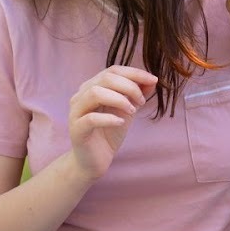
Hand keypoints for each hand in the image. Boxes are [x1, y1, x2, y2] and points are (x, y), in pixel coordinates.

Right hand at [68, 65, 156, 179]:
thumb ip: (138, 94)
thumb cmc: (110, 132)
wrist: (95, 160)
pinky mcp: (77, 129)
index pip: (112, 70)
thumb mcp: (128, 110)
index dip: (134, 73)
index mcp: (92, 87)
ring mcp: (76, 112)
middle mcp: (81, 96)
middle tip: (142, 102)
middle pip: (105, 78)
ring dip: (119, 99)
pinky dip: (109, 118)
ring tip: (132, 111)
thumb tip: (152, 79)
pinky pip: (91, 118)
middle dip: (129, 86)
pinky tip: (121, 123)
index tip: (153, 79)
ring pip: (95, 93)